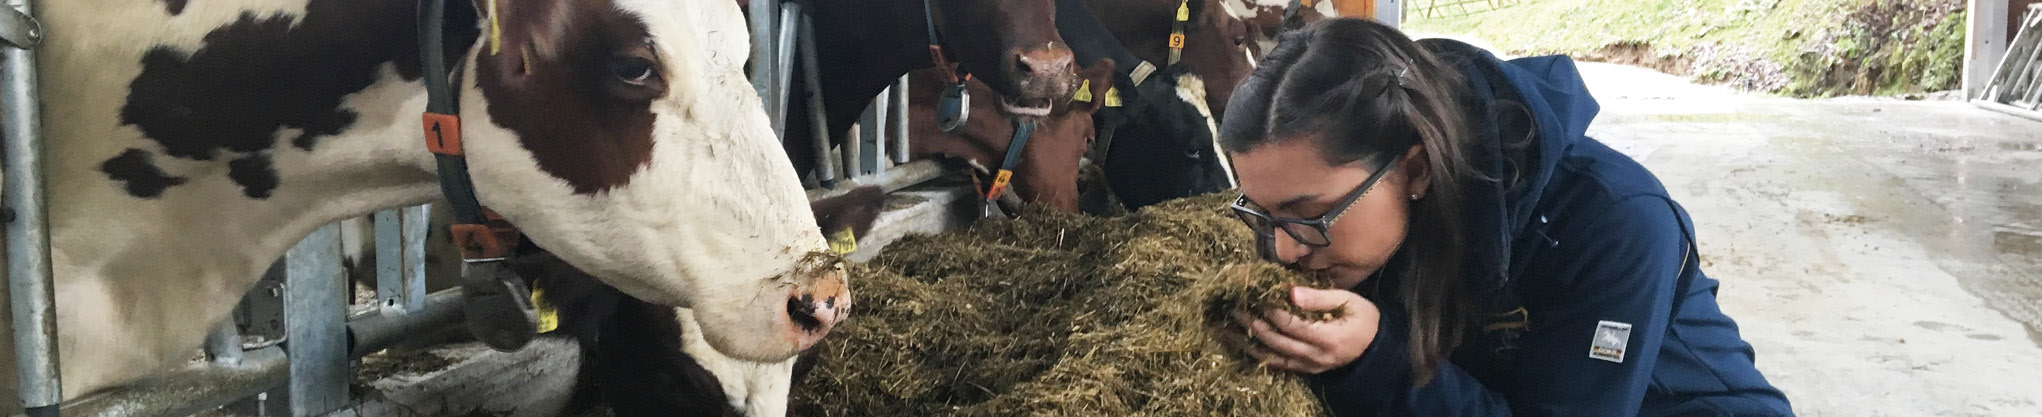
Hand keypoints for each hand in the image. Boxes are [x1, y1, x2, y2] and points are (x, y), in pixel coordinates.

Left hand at [1231, 286, 1380, 373]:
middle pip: (1276, 341)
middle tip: (1233, 307)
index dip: (1272, 310)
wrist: (1374, 350)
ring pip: (1271, 356)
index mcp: (1328, 338)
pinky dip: (1255, 354)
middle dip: (1252, 324)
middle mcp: (1314, 356)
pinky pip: (1275, 363)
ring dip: (1246, 343)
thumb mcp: (1350, 301)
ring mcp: (1307, 366)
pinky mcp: (1302, 369)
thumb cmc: (1363, 319)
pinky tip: (1239, 344)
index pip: (1293, 324)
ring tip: (1224, 328)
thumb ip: (1320, 298)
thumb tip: (1291, 291)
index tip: (1254, 294)